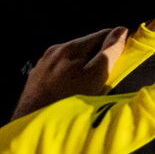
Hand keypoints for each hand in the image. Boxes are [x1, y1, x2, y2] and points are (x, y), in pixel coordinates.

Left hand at [12, 26, 129, 118]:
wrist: (32, 123)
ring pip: (71, 58)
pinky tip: (69, 90)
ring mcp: (43, 64)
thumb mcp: (96, 76)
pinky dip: (68, 75)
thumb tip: (121, 30)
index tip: (122, 58)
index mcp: (71, 47)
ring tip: (87, 86)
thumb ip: (110, 52)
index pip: (103, 33)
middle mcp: (54, 50)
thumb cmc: (68, 100)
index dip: (116, 44)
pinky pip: (58, 69)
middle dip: (98, 56)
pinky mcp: (36, 77)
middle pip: (86, 45)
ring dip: (82, 66)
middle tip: (104, 77)